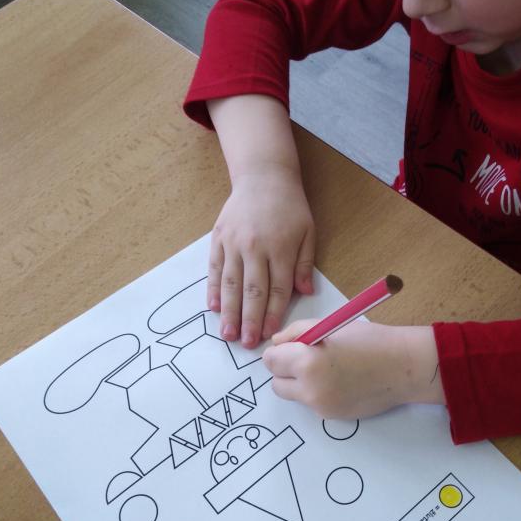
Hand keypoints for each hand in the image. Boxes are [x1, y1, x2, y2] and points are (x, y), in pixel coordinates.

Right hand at [208, 167, 315, 347]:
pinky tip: (213, 308)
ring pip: (231, 284)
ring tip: (227, 334)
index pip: (277, 288)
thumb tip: (305, 292)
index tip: (269, 334)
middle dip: (249, 320)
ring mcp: (234, 243)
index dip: (273, 313)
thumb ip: (304, 264)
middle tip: (246, 344)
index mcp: (280, 248)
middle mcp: (255, 247)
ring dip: (229, 312)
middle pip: (252, 291)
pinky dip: (213, 289)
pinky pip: (214, 269)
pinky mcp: (218, 238)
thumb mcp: (308, 232)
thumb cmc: (289, 207)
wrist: (263, 177)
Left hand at [262, 320, 444, 418]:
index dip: (280, 351)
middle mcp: (310, 390)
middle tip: (308, 357)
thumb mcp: (330, 325)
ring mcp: (321, 407)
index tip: (293, 346)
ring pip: (295, 396)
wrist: (403, 367)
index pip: (270, 361)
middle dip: (286, 370)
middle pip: (276, 384)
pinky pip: (313, 404)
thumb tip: (276, 344)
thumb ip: (296, 333)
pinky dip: (318, 393)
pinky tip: (341, 381)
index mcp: (306, 363)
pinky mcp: (333, 417)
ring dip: (301, 383)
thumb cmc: (369, 340)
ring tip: (328, 369)